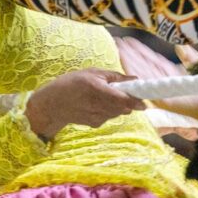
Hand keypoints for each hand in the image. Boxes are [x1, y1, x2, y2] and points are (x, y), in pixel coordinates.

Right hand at [24, 68, 144, 140]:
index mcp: (96, 89)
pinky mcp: (95, 124)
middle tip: (129, 93)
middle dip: (130, 102)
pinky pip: (110, 116)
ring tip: (108, 96)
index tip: (144, 98)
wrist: (52, 104)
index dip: (136, 100)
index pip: (123, 99)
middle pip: (124, 108)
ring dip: (120, 106)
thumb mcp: (92, 73)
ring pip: (118, 112)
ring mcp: (96, 117)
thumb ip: (115, 76)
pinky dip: (110, 110)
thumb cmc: (71, 83)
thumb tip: (135, 79)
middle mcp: (97, 105)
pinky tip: (99, 104)